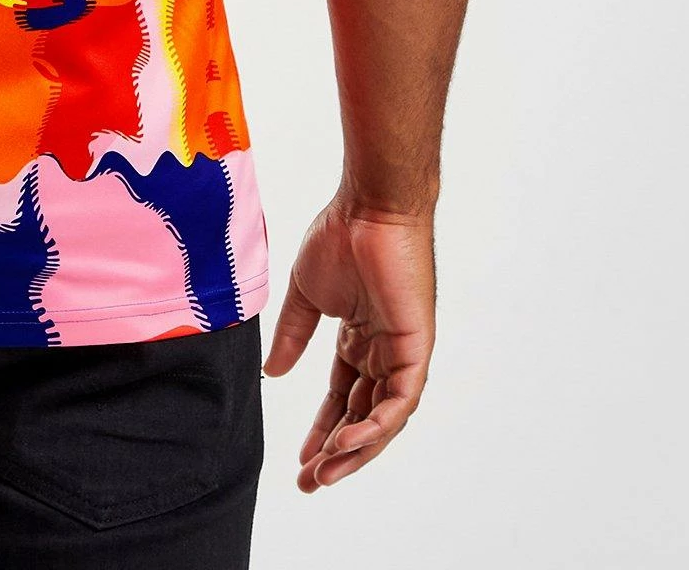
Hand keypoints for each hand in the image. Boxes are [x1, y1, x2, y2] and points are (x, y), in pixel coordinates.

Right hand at [262, 196, 435, 492]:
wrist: (368, 208)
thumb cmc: (339, 236)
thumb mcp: (305, 294)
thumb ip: (293, 335)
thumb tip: (273, 372)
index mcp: (359, 337)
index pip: (343, 397)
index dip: (322, 429)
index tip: (301, 459)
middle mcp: (383, 350)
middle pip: (363, 416)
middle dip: (337, 452)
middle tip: (311, 481)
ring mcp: (402, 351)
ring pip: (382, 419)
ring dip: (354, 449)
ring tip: (325, 472)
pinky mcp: (415, 348)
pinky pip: (399, 401)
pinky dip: (375, 427)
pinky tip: (346, 442)